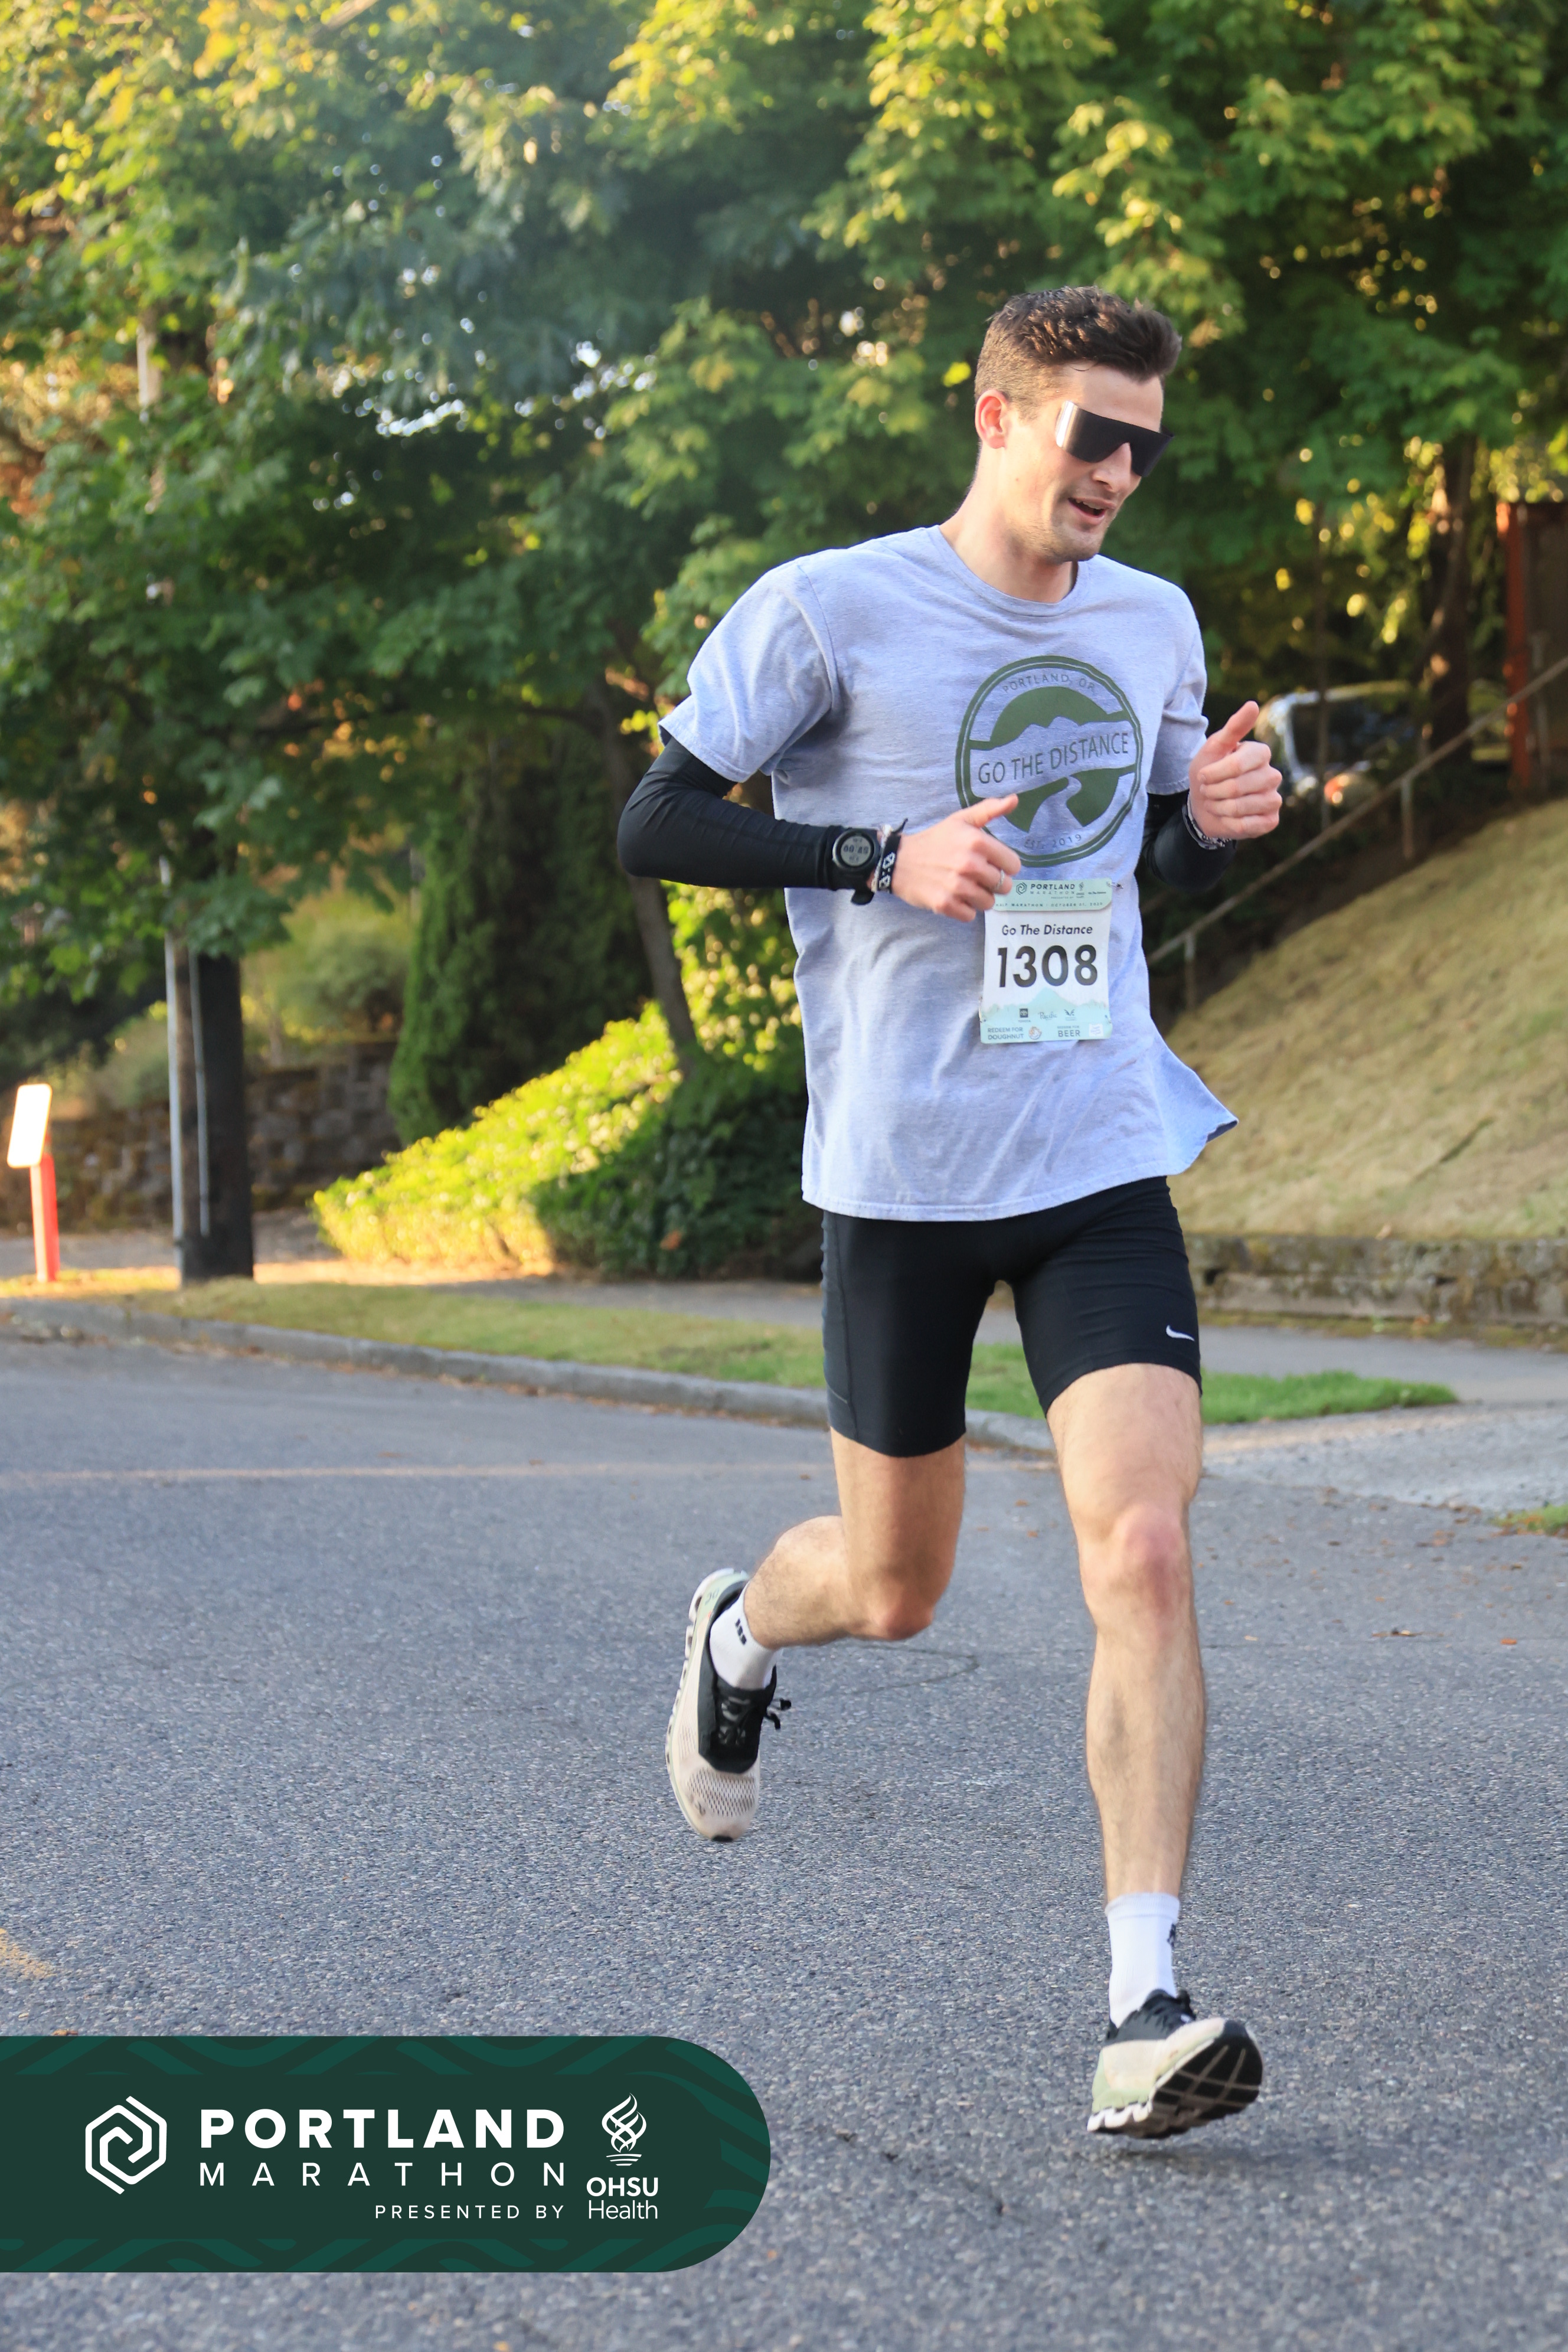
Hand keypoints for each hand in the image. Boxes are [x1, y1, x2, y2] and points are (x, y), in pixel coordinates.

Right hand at [891, 795, 1021, 920]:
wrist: (899, 860)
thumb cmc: (935, 840)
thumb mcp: (960, 820)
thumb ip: (989, 810)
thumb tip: (1014, 799)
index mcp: (977, 842)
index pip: (1013, 865)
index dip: (1005, 866)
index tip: (992, 864)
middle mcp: (969, 864)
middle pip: (1004, 886)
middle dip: (993, 883)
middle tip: (977, 876)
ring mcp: (957, 886)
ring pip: (989, 903)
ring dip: (980, 897)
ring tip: (966, 887)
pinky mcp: (945, 904)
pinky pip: (971, 915)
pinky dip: (964, 909)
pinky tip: (955, 897)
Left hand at [1188, 702, 1281, 840]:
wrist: (1205, 805)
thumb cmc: (1209, 772)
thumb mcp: (1214, 747)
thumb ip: (1233, 727)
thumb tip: (1253, 704)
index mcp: (1261, 753)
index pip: (1237, 765)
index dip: (1213, 774)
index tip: (1203, 775)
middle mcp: (1272, 775)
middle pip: (1237, 787)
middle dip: (1213, 792)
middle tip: (1208, 790)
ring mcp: (1274, 799)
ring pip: (1240, 808)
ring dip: (1218, 807)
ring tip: (1215, 802)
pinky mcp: (1271, 820)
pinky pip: (1247, 826)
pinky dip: (1228, 823)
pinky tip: (1226, 817)